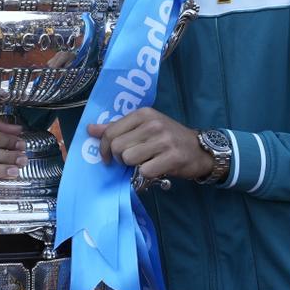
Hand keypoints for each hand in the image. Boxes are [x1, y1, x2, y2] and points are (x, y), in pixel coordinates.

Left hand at [86, 107, 211, 180]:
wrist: (199, 149)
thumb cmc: (168, 138)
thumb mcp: (144, 127)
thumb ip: (117, 128)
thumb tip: (90, 129)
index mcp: (143, 114)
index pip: (111, 131)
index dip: (104, 148)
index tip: (108, 158)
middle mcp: (153, 124)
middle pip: (118, 147)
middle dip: (120, 159)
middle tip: (130, 161)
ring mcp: (164, 140)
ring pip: (129, 159)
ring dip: (133, 167)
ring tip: (144, 163)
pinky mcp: (172, 157)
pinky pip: (145, 171)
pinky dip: (146, 175)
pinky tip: (155, 169)